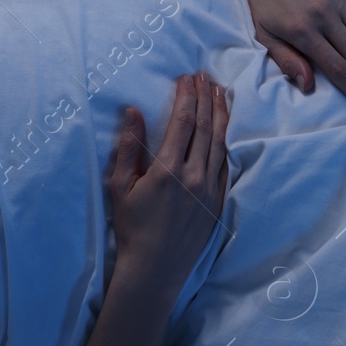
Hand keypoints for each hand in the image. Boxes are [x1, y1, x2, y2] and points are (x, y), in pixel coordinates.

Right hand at [106, 72, 230, 298]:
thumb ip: (127, 147)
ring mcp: (209, 189)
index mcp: (167, 169)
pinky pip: (225, 165)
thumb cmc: (131, 227)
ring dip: (220, 115)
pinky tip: (224, 129)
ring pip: (219, 143)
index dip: (186, 96)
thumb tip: (132, 111)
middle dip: (205, 98)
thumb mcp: (119, 186)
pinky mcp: (218, 202)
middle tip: (206, 77)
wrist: (155, 268)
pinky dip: (225, 142)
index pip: (182, 122)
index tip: (187, 78)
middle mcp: (193, 176)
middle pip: (204, 127)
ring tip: (220, 93)